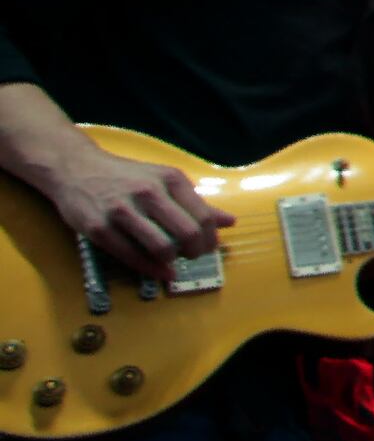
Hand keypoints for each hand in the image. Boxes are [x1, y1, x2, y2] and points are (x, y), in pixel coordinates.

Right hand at [43, 139, 234, 279]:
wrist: (77, 169)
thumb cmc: (127, 177)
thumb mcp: (165, 180)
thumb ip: (195, 202)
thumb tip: (229, 222)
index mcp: (170, 179)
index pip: (204, 217)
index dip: (211, 239)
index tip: (208, 247)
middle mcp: (148, 193)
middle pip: (187, 234)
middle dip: (196, 252)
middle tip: (192, 256)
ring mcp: (122, 211)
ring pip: (161, 247)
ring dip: (173, 261)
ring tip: (174, 261)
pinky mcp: (99, 228)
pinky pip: (131, 256)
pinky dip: (151, 269)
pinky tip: (161, 271)